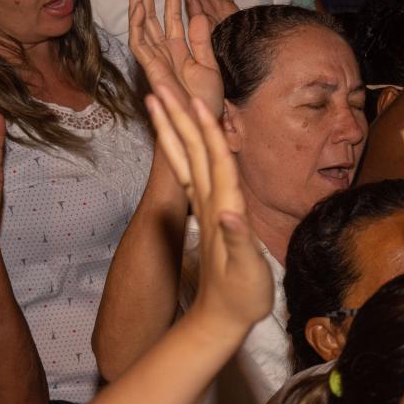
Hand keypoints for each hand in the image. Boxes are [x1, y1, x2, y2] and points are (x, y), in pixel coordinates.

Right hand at [128, 0, 224, 114]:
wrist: (201, 122)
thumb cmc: (207, 100)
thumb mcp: (210, 65)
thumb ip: (202, 41)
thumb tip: (197, 15)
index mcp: (182, 50)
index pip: (174, 18)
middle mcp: (166, 51)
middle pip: (153, 17)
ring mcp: (156, 58)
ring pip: (143, 25)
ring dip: (139, 3)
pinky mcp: (151, 67)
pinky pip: (140, 44)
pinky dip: (137, 25)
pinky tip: (138, 7)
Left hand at [146, 80, 272, 333]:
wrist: (219, 320)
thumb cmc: (241, 297)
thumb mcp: (246, 271)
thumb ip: (238, 240)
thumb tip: (231, 212)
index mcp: (222, 208)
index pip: (213, 159)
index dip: (206, 127)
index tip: (195, 97)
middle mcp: (209, 203)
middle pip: (191, 151)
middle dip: (177, 117)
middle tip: (161, 83)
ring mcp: (204, 209)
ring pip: (184, 159)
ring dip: (171, 128)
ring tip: (157, 100)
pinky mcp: (206, 216)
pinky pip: (189, 173)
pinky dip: (181, 151)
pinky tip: (180, 140)